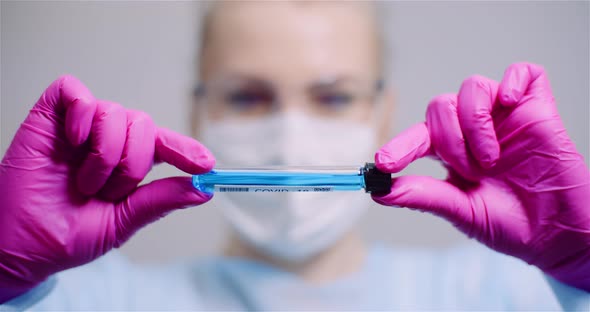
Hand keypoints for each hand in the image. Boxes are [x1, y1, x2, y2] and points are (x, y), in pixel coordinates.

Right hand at [0, 75, 214, 301]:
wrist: (21, 243)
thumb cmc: (67, 234)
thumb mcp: (121, 223)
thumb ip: (159, 201)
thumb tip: (204, 191)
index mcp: (127, 164)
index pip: (164, 144)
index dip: (186, 149)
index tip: (207, 165)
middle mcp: (107, 141)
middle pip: (143, 125)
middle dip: (132, 164)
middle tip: (104, 191)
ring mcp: (80, 126)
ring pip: (115, 113)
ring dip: (104, 154)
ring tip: (82, 181)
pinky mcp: (51, 115)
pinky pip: (76, 93)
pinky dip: (81, 116)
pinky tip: (72, 143)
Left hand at [373, 63, 589, 290]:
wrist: (557, 235)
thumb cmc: (510, 224)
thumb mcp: (462, 212)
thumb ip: (424, 196)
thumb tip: (380, 192)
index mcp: (452, 153)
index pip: (418, 137)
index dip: (399, 146)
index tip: (384, 164)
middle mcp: (474, 129)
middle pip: (439, 106)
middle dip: (449, 141)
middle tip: (472, 171)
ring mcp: (505, 116)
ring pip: (472, 87)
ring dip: (474, 124)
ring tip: (492, 158)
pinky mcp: (536, 108)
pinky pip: (522, 72)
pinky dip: (512, 82)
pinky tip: (511, 106)